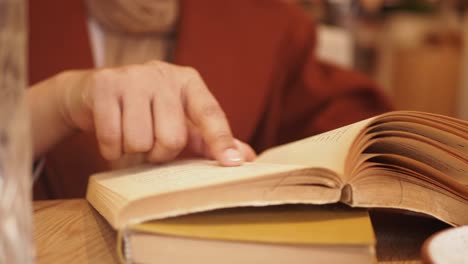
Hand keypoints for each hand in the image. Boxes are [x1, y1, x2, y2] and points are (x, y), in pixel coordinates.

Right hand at [28, 60, 255, 165]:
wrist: (93, 93)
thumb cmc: (145, 112)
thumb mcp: (179, 121)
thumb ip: (210, 139)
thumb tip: (246, 157)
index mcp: (188, 82)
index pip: (210, 114)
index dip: (221, 141)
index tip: (232, 164)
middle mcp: (163, 74)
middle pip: (173, 138)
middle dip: (159, 153)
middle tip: (150, 143)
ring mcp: (132, 77)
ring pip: (140, 141)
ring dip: (133, 150)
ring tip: (129, 134)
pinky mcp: (104, 85)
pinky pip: (112, 139)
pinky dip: (111, 149)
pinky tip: (111, 134)